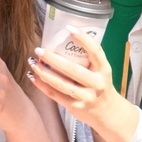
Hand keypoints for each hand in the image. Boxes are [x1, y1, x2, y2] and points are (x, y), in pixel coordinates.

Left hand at [27, 26, 135, 141]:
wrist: (107, 113)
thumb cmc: (100, 86)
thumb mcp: (101, 71)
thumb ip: (87, 59)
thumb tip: (63, 40)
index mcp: (103, 70)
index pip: (95, 51)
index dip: (83, 39)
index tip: (69, 28)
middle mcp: (96, 83)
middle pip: (72, 69)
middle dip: (53, 59)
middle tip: (39, 50)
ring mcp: (85, 96)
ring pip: (61, 84)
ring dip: (44, 72)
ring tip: (33, 62)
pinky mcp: (74, 107)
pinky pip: (55, 95)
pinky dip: (42, 85)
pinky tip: (33, 76)